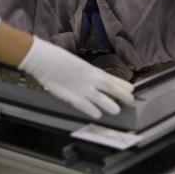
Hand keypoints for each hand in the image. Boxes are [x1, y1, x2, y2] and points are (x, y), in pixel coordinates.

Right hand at [19, 37, 133, 118]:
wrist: (43, 58)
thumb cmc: (56, 59)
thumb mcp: (76, 64)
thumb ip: (85, 73)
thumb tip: (94, 78)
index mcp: (90, 69)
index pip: (110, 78)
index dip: (121, 84)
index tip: (131, 88)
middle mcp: (88, 78)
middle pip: (109, 87)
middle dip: (121, 94)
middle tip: (131, 100)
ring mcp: (81, 87)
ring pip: (100, 98)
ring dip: (109, 104)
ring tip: (117, 110)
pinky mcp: (71, 95)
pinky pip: (84, 105)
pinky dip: (91, 110)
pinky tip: (97, 114)